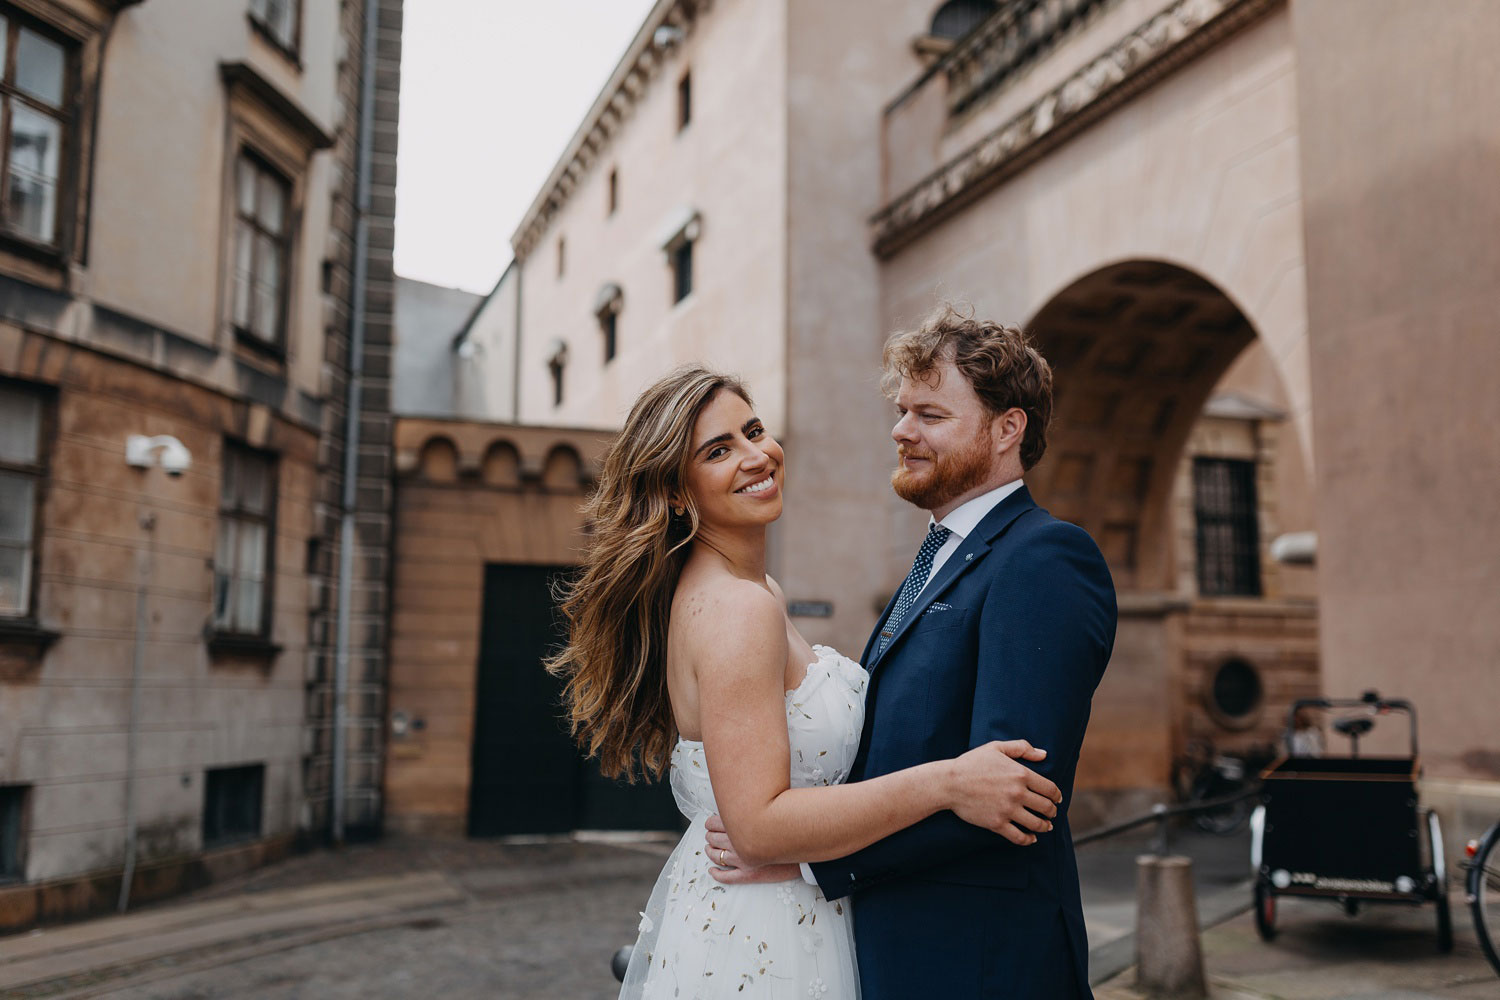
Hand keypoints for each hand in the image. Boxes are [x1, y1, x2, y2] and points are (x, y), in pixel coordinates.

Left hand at [704, 813, 802, 884]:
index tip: (710, 823)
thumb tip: (739, 806)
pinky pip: (725, 877)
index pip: (714, 822)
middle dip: (710, 836)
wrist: (805, 849)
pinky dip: (716, 873)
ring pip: (716, 855)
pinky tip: (712, 870)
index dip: (710, 822)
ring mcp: (742, 860)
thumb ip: (752, 809)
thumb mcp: (769, 811)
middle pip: (713, 838)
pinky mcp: (748, 874)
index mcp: (741, 824)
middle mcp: (738, 842)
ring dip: (710, 851)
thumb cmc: (789, 829)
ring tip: (710, 849)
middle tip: (710, 835)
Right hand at [946, 740, 1061, 844]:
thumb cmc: (972, 763)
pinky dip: (1028, 840)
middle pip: (1046, 807)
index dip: (1057, 796)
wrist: (949, 783)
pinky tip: (1031, 838)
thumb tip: (1044, 754)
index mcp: (1021, 774)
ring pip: (1036, 824)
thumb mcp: (996, 748)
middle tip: (1052, 813)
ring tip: (1046, 826)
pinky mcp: (997, 824)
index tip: (1057, 799)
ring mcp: (1007, 810)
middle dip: (1052, 812)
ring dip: (1044, 826)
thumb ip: (1022, 748)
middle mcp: (1017, 793)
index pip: (1050, 789)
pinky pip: (1019, 837)